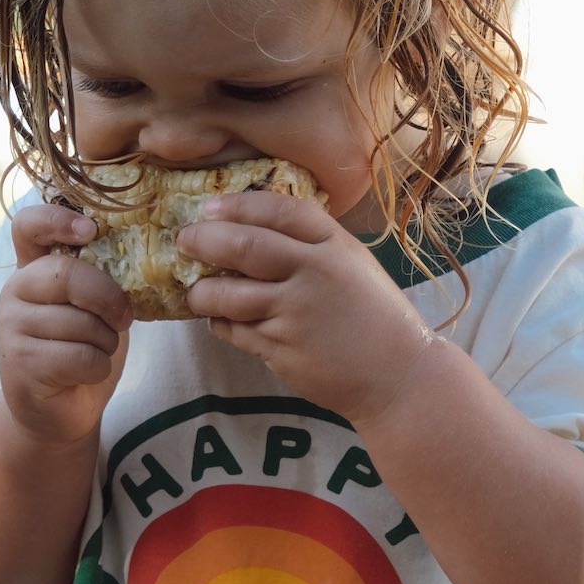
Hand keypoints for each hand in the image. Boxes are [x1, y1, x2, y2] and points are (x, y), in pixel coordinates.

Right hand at [0, 204, 132, 447]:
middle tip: (123, 319)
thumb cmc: (84, 348)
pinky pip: (80, 356)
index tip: (90, 232)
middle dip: (108, 298)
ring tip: (95, 352)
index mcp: (35, 268)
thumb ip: (102, 280)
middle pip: (67, 274)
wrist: (60, 408)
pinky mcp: (20, 362)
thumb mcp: (96, 307)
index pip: (28, 225)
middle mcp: (15, 290)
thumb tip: (140, 258)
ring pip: (81, 322)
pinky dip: (98, 367)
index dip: (58, 219)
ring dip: (106, 342)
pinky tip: (87, 373)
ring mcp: (12, 326)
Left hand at [178, 191, 433, 422]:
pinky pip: (236, 330)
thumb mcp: (354, 267)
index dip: (239, 206)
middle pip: (245, 246)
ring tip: (194, 291)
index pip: (278, 211)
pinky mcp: (282, 349)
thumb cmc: (376, 319)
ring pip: (230, 294)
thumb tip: (255, 230)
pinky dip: (220, 323)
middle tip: (184, 240)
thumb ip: (313, 247)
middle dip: (206, 241)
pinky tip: (219, 320)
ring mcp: (295, 313)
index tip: (211, 208)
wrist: (398, 376)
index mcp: (335, 247)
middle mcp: (314, 274)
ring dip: (202, 291)